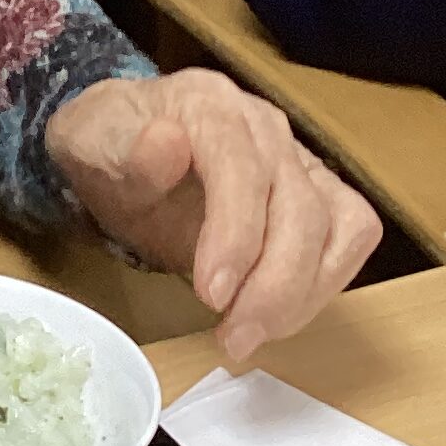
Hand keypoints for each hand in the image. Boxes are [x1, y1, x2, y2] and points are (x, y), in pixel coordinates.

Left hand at [45, 70, 379, 363]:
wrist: (121, 144)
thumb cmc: (109, 151)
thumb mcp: (92, 150)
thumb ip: (129, 155)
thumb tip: (165, 144)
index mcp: (208, 105)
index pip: (242, 168)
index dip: (235, 236)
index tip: (211, 296)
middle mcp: (266, 127)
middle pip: (300, 206)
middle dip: (273, 286)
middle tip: (234, 340)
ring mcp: (300, 158)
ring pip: (340, 225)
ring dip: (305, 293)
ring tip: (251, 332)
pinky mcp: (320, 192)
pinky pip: (352, 234)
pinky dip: (327, 282)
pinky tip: (280, 313)